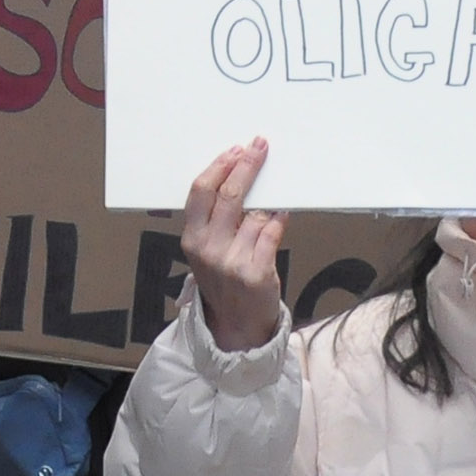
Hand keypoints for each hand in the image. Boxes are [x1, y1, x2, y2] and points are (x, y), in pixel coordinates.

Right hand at [179, 139, 288, 351]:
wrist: (237, 327)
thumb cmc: (224, 284)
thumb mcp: (206, 253)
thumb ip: (215, 222)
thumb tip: (237, 179)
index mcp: (191, 239)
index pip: (200, 191)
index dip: (219, 166)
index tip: (235, 150)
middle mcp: (208, 248)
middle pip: (228, 195)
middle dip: (246, 166)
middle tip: (259, 148)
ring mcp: (232, 261)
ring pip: (255, 212)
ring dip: (268, 197)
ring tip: (275, 190)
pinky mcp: (257, 272)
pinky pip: (272, 232)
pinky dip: (280, 218)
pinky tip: (283, 210)